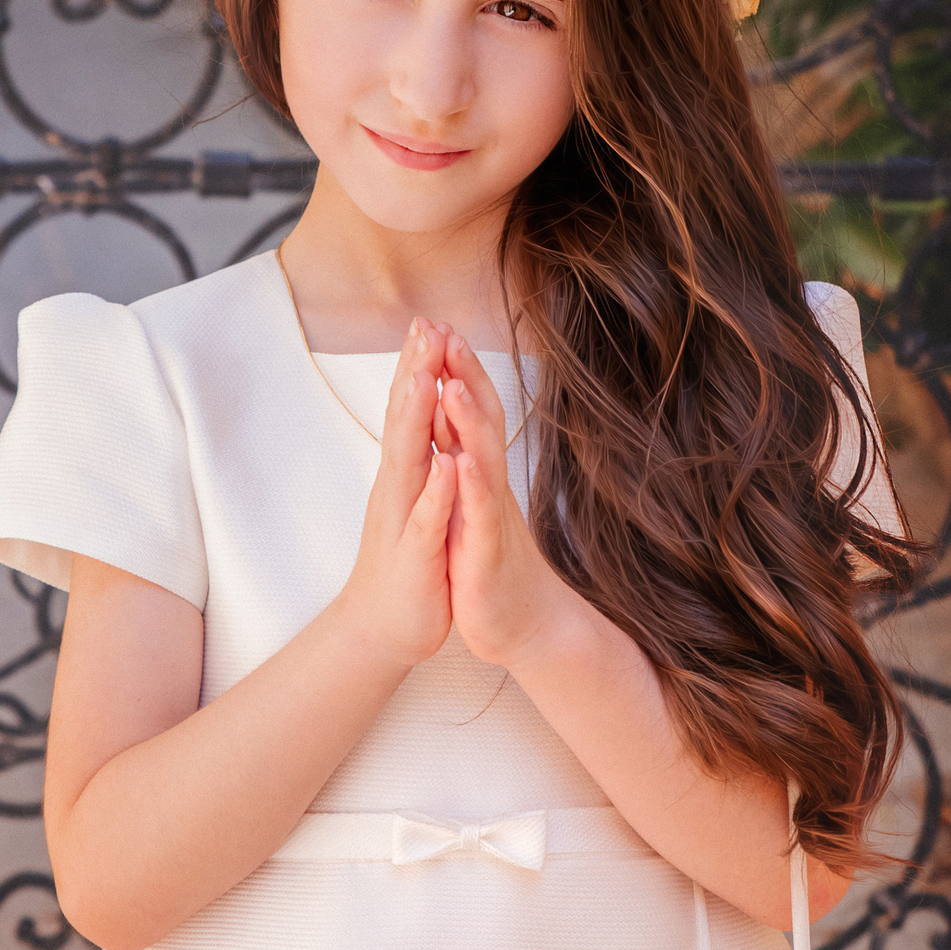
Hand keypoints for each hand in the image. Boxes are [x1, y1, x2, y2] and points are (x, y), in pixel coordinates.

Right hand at [333, 318, 458, 670]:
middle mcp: (399, 489)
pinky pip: (428, 520)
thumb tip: (423, 417)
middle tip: (422, 325)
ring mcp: (404, 520)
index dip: (419, 366)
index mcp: (406, 474)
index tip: (428, 321)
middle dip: (414, 373)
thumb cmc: (409, 561)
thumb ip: (419, 458)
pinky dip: (437, 492)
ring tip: (425, 378)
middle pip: (404, 421)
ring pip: (409, 462)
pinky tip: (447, 466)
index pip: (410, 410)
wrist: (384, 627)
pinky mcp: (416, 556)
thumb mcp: (418, 501)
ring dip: (416, 420)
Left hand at [437, 333, 581, 670]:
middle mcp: (484, 486)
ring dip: (467, 422)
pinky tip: (462, 462)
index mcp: (474, 473)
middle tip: (446, 329)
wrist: (515, 623)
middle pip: (477, 420)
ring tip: (453, 384)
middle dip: (462, 375)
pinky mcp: (485, 553)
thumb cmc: (487, 562)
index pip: (464, 411)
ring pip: (479, 460)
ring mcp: (487, 517)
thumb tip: (456, 418)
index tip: (435, 326)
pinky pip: (479, 515)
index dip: (452, 369)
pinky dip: (472, 487)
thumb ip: (465, 459)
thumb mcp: (469, 504)